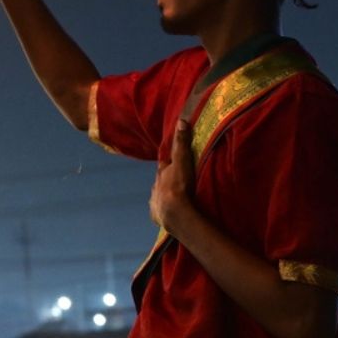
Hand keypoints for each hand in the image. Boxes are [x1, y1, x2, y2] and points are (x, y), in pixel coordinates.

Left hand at [149, 118, 196, 235]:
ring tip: (174, 199)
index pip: (164, 165)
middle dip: (166, 180)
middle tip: (176, 182)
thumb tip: (181, 121)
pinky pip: (159, 212)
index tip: (173, 163)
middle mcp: (155, 187)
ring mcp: (155, 202)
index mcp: (161, 174)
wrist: (174, 212)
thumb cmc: (179, 185)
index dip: (168, 164)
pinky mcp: (157, 216)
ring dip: (164, 196)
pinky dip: (163, 211)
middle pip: (161, 181)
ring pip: (158, 196)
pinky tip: (168, 214)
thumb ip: (182, 144)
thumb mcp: (183, 162)